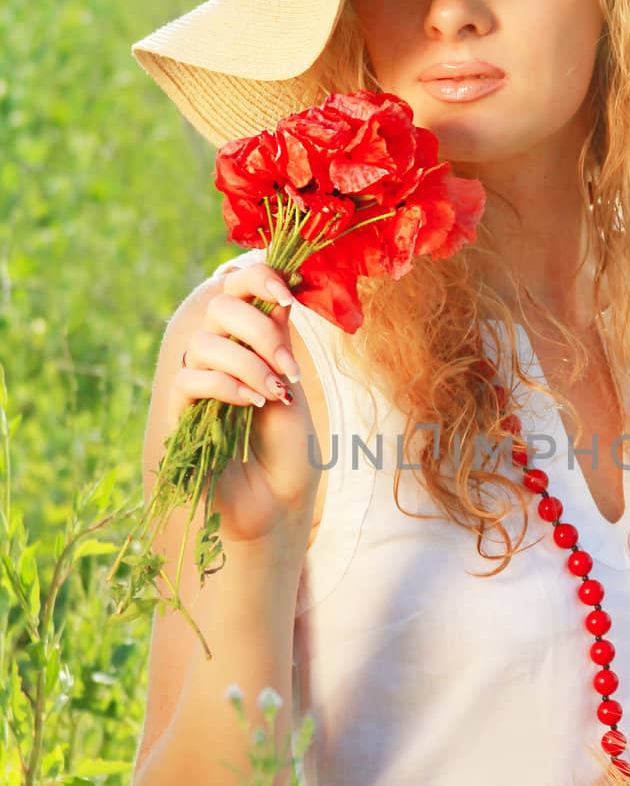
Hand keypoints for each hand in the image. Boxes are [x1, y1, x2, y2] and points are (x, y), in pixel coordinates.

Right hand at [167, 260, 320, 547]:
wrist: (278, 506)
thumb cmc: (290, 454)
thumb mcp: (293, 389)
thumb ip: (279, 344)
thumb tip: (276, 296)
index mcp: (249, 344)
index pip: (239, 290)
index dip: (258, 278)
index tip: (289, 295)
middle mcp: (219, 357)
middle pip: (219, 307)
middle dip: (259, 329)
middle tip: (290, 369)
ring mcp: (198, 385)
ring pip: (205, 344)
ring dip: (248, 364)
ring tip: (276, 395)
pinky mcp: (180, 417)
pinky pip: (188, 382)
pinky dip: (224, 386)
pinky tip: (252, 404)